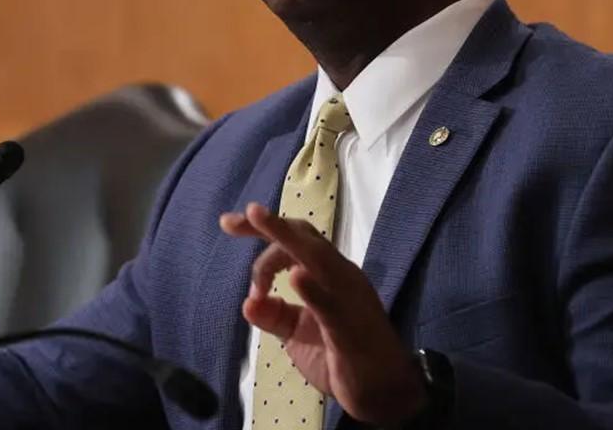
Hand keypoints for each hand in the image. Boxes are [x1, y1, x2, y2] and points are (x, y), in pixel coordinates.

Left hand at [220, 202, 424, 424]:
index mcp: (330, 275)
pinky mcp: (349, 326)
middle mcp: (340, 276)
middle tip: (229, 222)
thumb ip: (274, 316)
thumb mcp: (297, 335)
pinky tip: (295, 277)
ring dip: (284, 238)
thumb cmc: (341, 359)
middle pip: (304, 238)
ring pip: (316, 258)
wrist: (383, 395)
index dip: (264, 228)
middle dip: (268, 225)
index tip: (228, 222)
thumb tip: (247, 303)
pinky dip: (313, 289)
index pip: (297, 240)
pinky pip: (330, 303)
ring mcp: (347, 298)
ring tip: (258, 218)